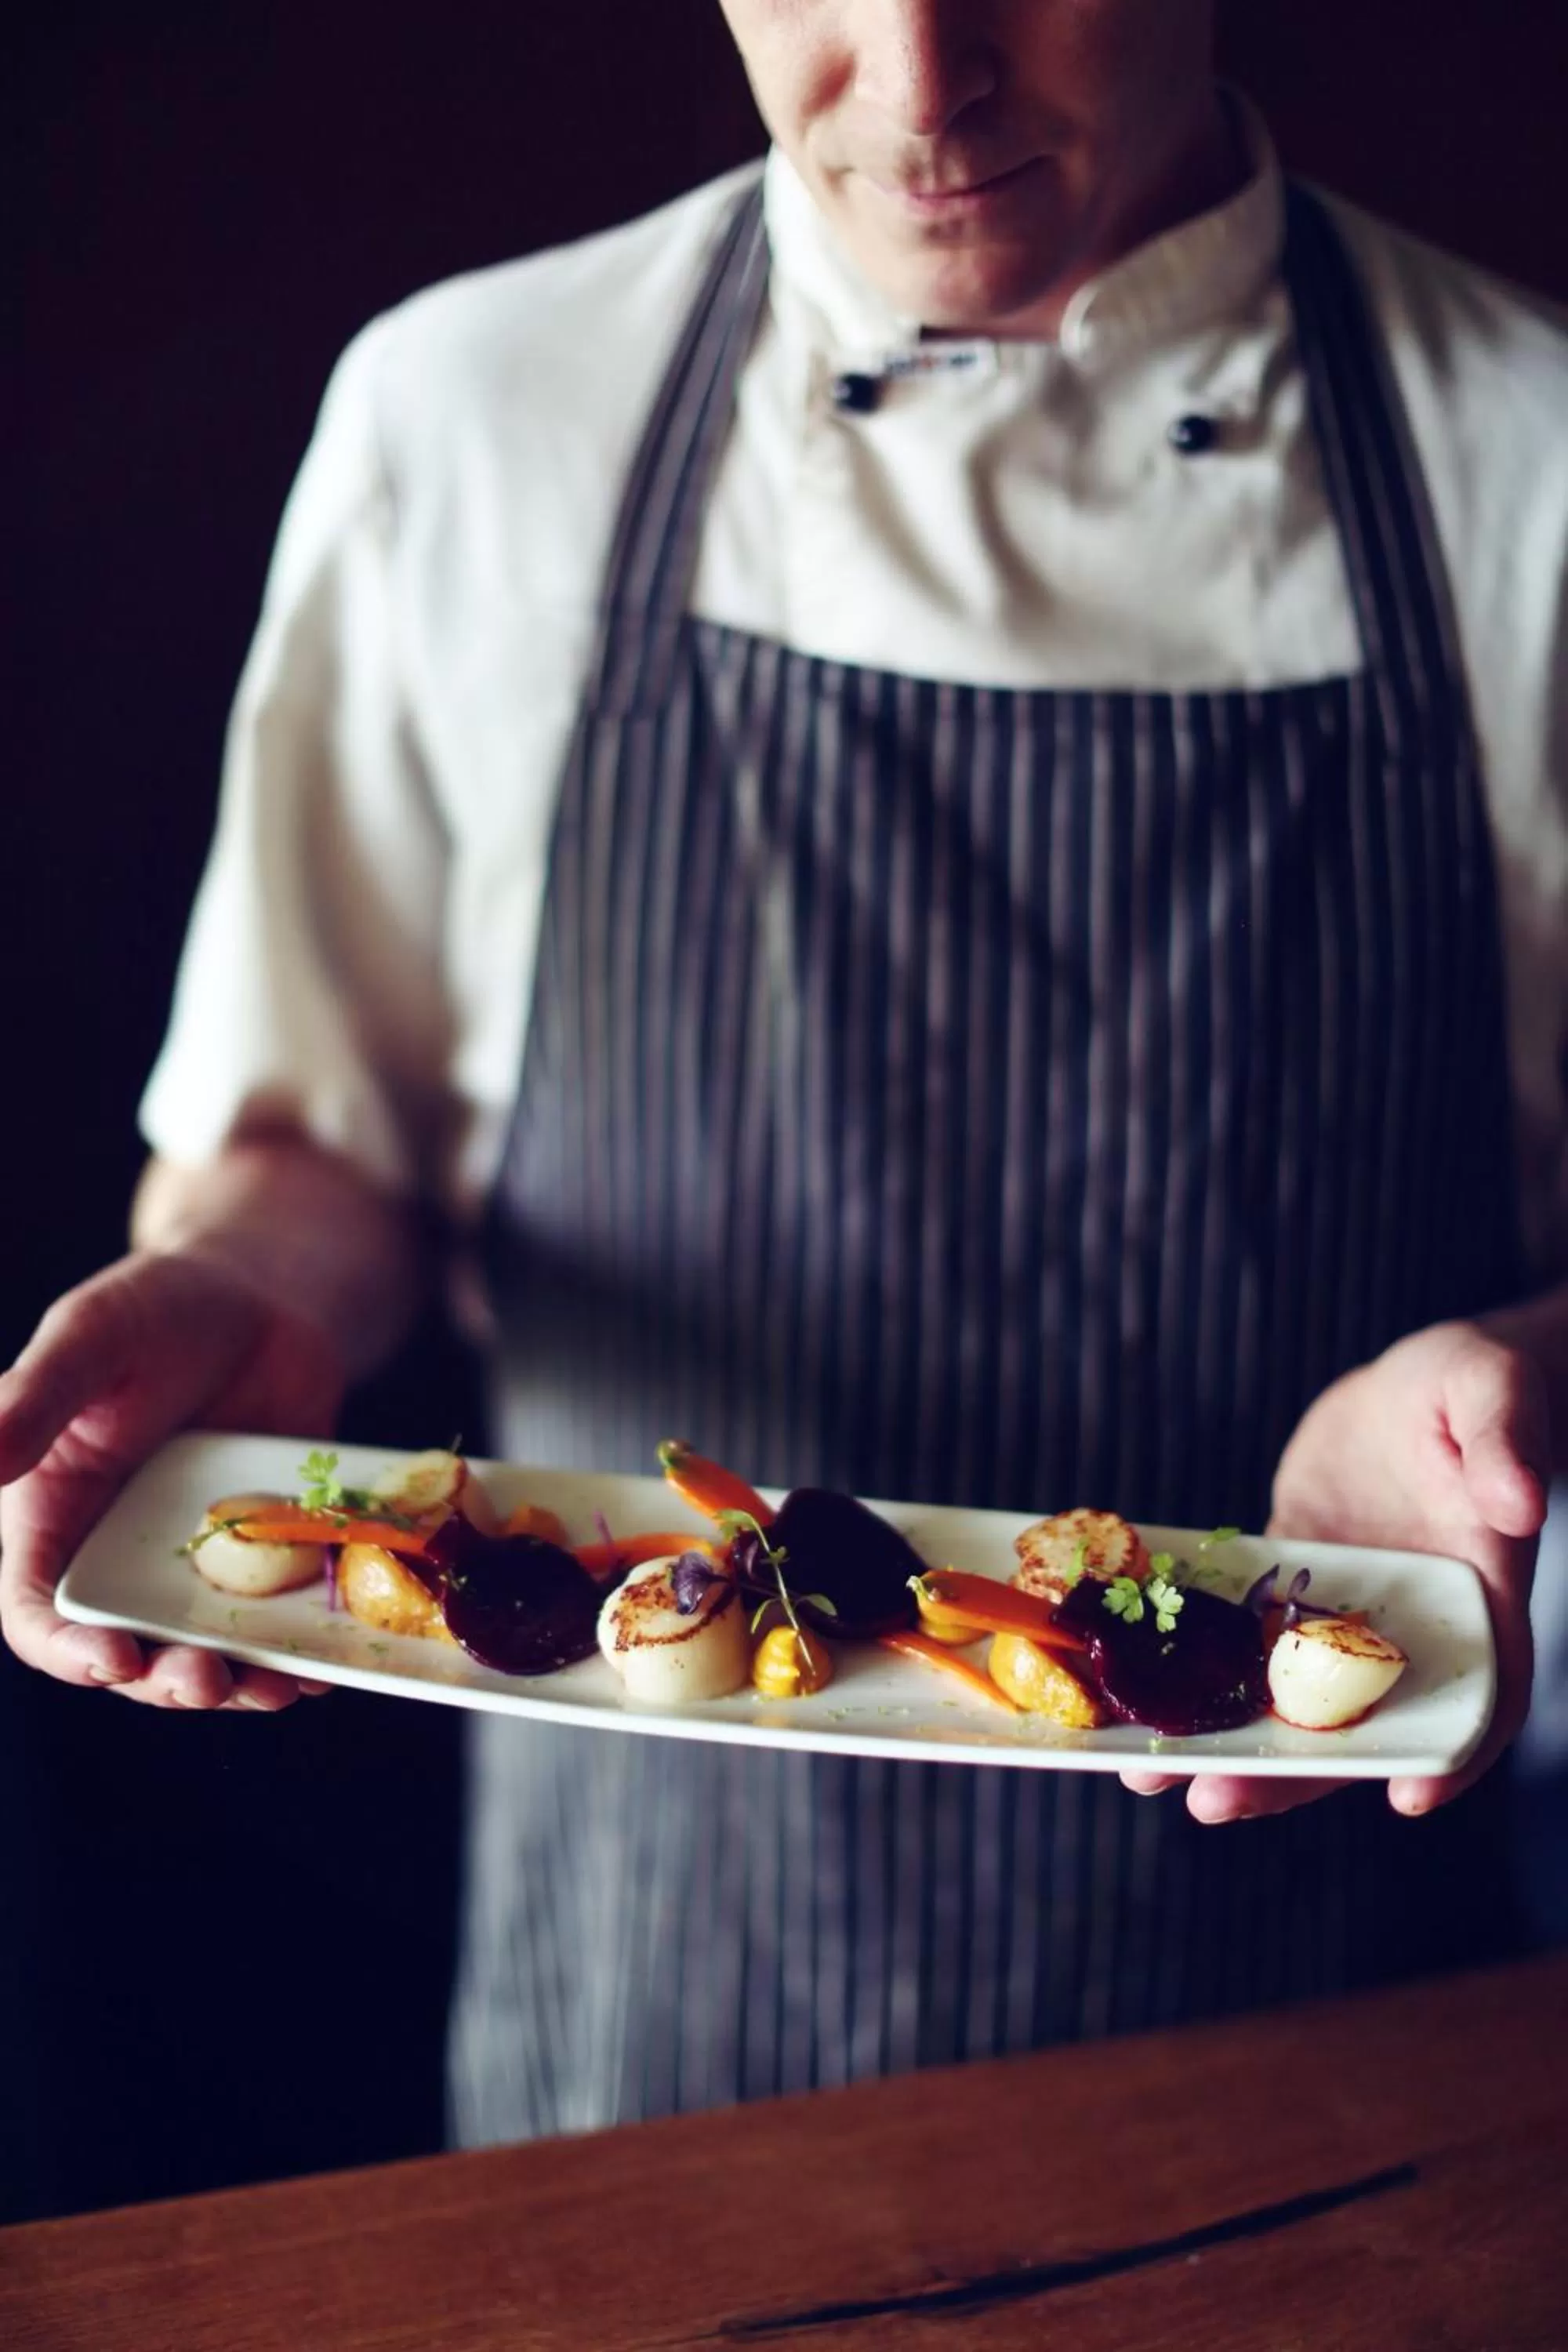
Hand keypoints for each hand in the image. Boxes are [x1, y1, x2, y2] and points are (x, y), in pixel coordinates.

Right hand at [0, 1249, 346, 1710]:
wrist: (263, 1297)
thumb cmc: (157, 1305)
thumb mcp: (92, 1338)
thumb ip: (34, 1398)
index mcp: (52, 1515)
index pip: (36, 1608)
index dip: (68, 1648)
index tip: (116, 1660)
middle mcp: (118, 1555)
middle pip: (128, 1649)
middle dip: (165, 1680)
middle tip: (211, 1681)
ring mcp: (193, 1562)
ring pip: (205, 1648)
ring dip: (238, 1682)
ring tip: (278, 1687)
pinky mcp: (264, 1556)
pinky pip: (276, 1619)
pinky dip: (301, 1648)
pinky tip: (330, 1661)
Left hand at [1121, 1321, 1548, 1823]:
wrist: (1410, 1389)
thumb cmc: (1471, 1385)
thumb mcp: (1494, 1391)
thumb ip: (1507, 1445)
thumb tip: (1517, 1504)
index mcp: (1479, 1600)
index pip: (1482, 1698)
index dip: (1450, 1755)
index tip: (1406, 1798)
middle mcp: (1410, 1631)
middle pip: (1358, 1728)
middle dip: (1289, 1774)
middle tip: (1211, 1801)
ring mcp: (1341, 1620)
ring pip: (1286, 1702)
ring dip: (1224, 1742)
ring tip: (1144, 1769)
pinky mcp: (1287, 1594)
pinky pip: (1239, 1644)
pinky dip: (1190, 1672)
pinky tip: (1126, 1687)